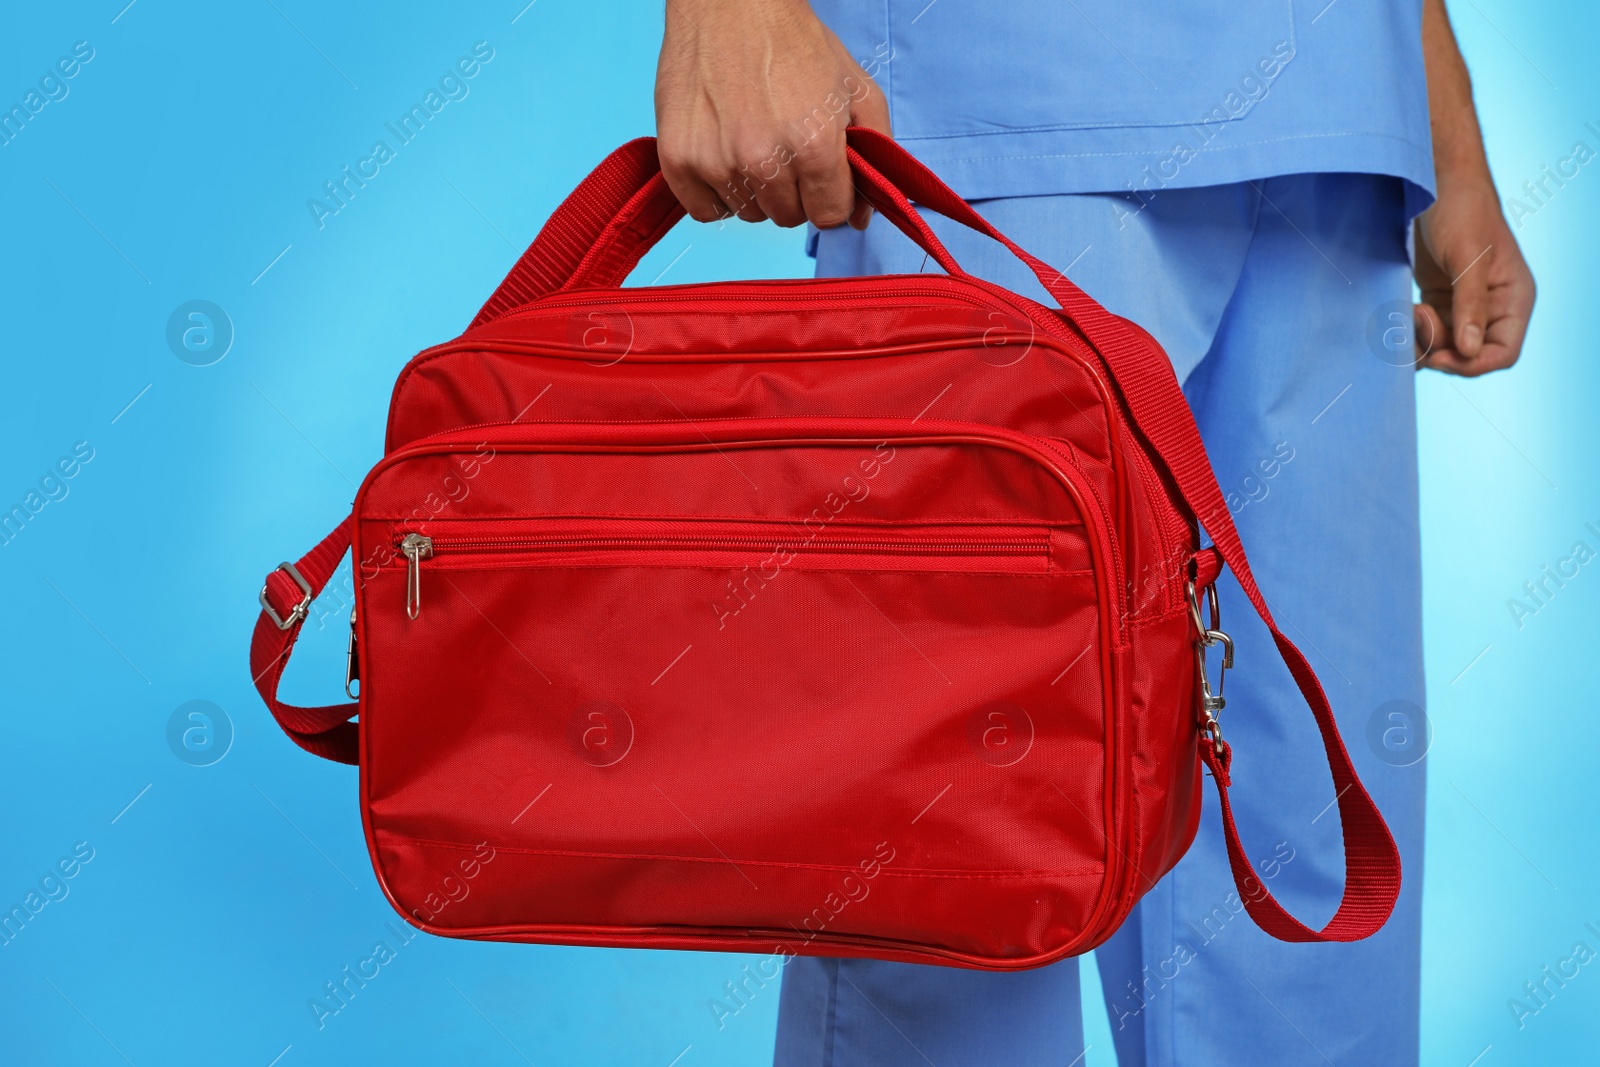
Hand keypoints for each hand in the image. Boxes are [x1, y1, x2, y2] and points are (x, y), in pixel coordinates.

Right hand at [654, 0, 889, 228]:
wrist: (729, 5)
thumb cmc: (793, 43)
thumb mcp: (855, 88)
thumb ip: (873, 154)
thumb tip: (860, 218)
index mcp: (814, 145)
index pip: (829, 214)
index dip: (829, 194)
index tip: (819, 172)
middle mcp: (764, 160)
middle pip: (787, 217)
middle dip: (793, 190)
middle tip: (784, 146)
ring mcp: (716, 162)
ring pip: (748, 214)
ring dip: (754, 189)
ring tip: (752, 140)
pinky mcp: (679, 159)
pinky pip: (705, 210)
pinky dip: (716, 194)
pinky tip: (724, 155)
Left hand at [1412, 178, 1534, 374]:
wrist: (1434, 184)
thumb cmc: (1462, 210)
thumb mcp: (1468, 258)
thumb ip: (1470, 304)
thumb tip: (1469, 350)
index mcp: (1513, 298)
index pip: (1503, 353)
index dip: (1472, 364)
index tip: (1439, 355)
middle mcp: (1493, 308)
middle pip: (1469, 355)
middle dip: (1440, 348)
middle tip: (1417, 319)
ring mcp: (1464, 306)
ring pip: (1444, 347)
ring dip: (1422, 341)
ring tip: (1408, 312)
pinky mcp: (1439, 301)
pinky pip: (1428, 332)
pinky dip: (1412, 332)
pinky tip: (1401, 312)